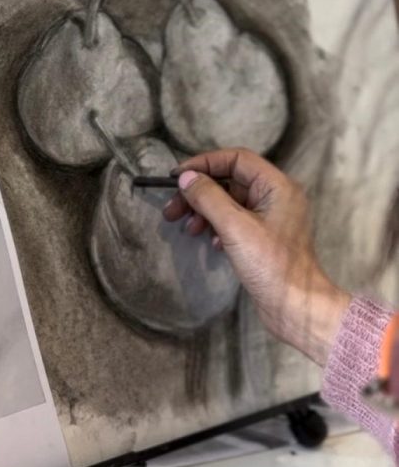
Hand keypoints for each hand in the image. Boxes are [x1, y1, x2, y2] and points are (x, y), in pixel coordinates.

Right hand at [163, 148, 350, 365]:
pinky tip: (210, 242)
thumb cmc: (272, 265)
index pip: (236, 159)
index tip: (177, 176)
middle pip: (228, 180)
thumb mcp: (235, 227)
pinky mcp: (262, 237)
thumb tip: (186, 177)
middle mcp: (275, 196)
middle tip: (172, 208)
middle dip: (198, 192)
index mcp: (276, 186)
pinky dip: (215, 226)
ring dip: (203, 211)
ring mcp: (269, 217)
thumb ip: (208, 197)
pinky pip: (233, 220)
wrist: (295, 307)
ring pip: (228, 202)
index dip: (204, 163)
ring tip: (186, 228)